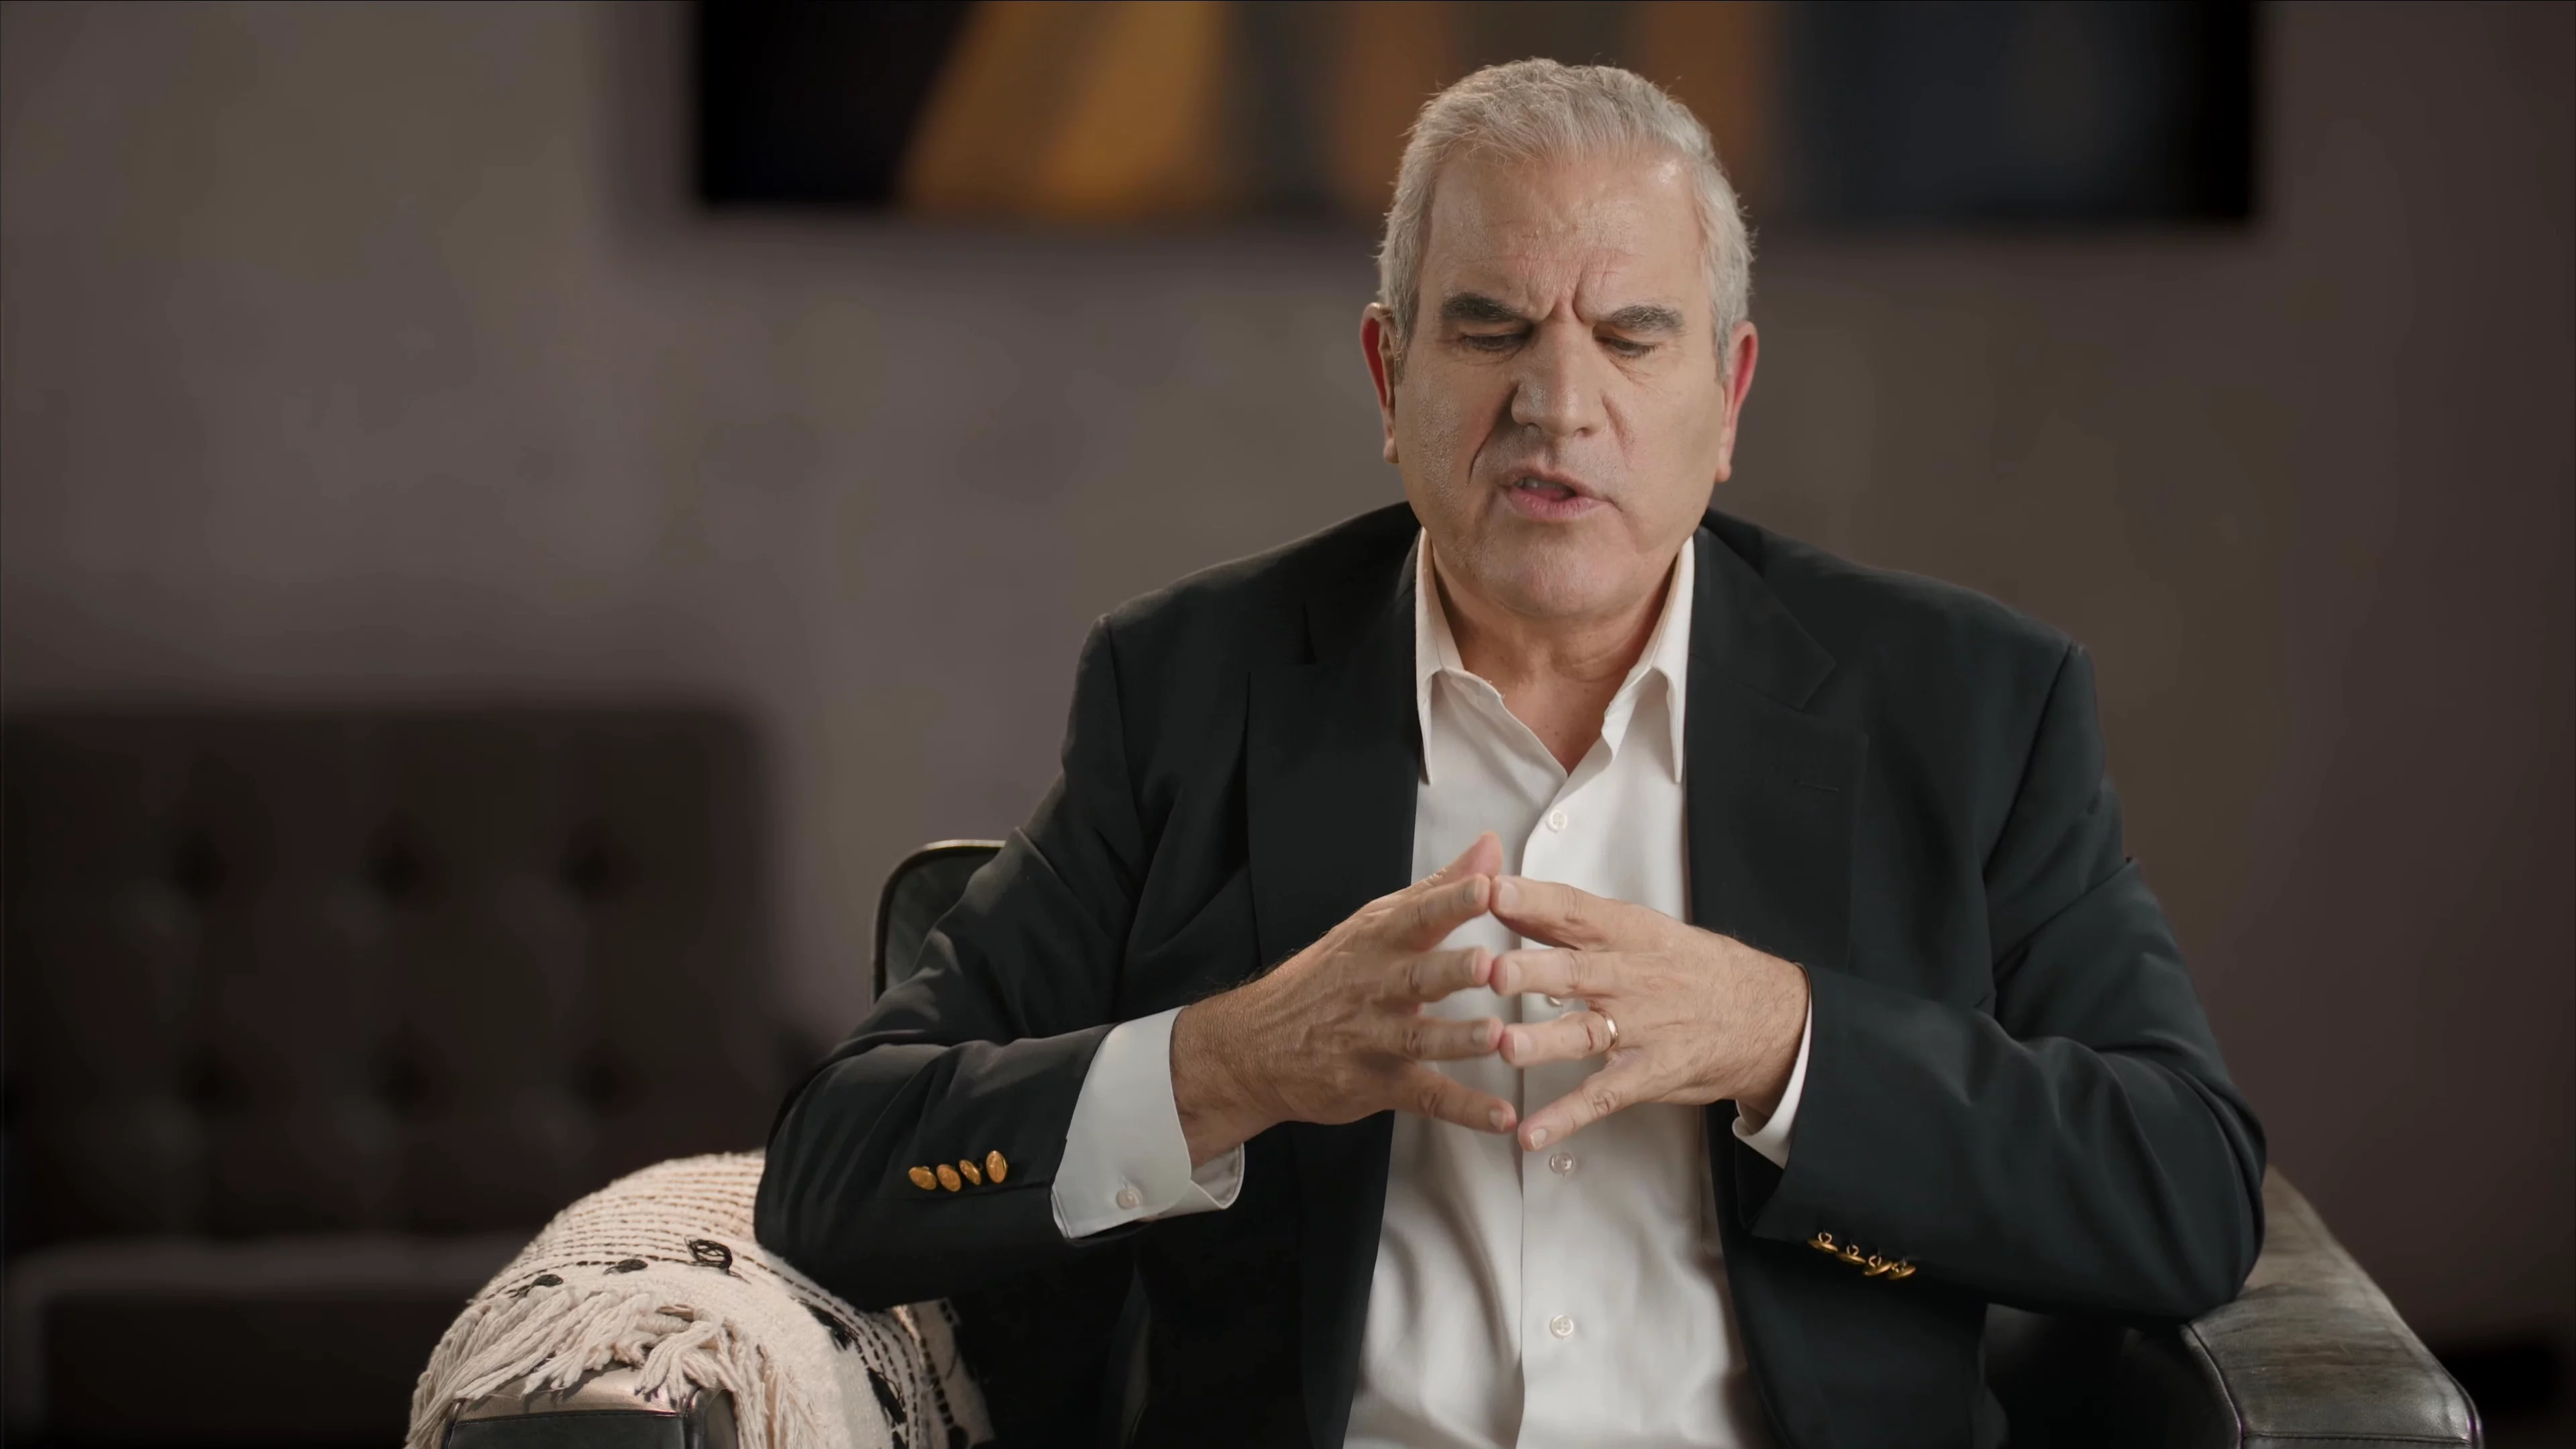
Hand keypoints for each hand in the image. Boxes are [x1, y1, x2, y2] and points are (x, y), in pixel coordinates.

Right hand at [1169, 834, 1516, 1164]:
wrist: (1255, 1046)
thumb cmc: (1326, 980)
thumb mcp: (1372, 926)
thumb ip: (1438, 891)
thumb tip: (1489, 848)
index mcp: (1377, 944)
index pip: (1416, 916)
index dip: (1450, 901)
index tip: (1486, 884)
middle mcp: (1375, 989)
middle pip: (1417, 978)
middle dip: (1451, 970)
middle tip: (1486, 964)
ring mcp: (1375, 1040)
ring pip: (1420, 1039)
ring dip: (1459, 1039)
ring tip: (1495, 1037)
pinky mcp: (1378, 1084)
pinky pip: (1426, 1097)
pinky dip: (1465, 1109)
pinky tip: (1501, 1116)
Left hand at [1488, 876, 1808, 1151]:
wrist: (1765, 1013)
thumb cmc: (1688, 966)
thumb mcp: (1638, 929)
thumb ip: (1566, 920)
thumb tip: (1501, 897)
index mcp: (1626, 933)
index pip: (1574, 909)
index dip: (1533, 900)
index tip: (1491, 891)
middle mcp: (1631, 977)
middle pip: (1576, 971)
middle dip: (1532, 971)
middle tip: (1491, 971)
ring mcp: (1642, 1028)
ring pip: (1585, 1033)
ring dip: (1544, 1041)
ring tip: (1505, 1047)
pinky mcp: (1650, 1074)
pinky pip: (1603, 1097)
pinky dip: (1567, 1117)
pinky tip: (1532, 1134)